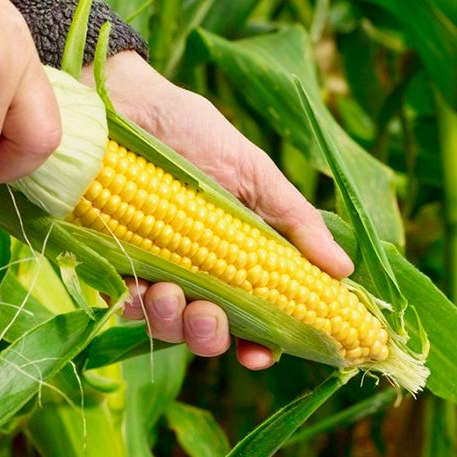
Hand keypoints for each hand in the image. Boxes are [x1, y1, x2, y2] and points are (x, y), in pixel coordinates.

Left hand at [83, 53, 353, 369]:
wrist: (122, 101)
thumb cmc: (191, 131)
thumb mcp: (253, 173)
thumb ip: (295, 222)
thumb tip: (344, 270)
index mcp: (238, 256)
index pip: (257, 316)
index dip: (261, 345)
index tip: (260, 355)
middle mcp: (198, 272)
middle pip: (211, 332)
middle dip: (211, 336)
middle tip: (209, 315)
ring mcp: (154, 270)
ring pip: (167, 326)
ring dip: (171, 321)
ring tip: (167, 290)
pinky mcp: (112, 263)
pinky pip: (123, 306)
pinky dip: (132, 303)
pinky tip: (135, 283)